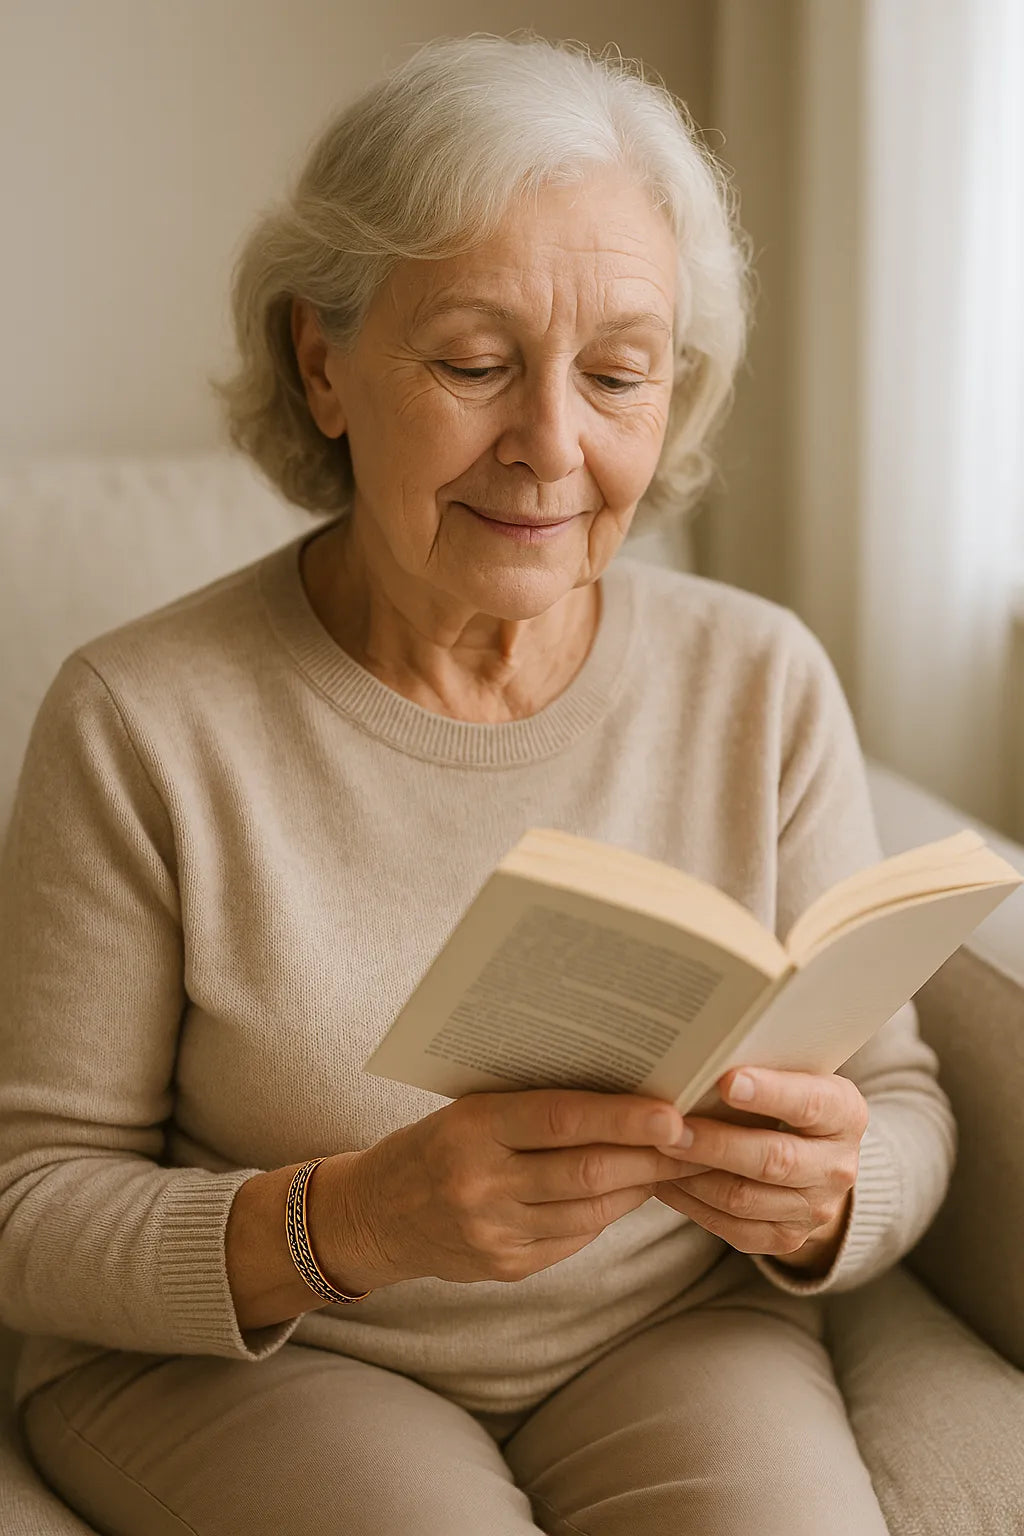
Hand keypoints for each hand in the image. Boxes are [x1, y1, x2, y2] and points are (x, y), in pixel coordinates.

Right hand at [315, 1089, 691, 1289]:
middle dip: (649, 1155)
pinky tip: (632, 1190)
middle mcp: (480, 1184)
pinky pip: (575, 1237)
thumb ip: (533, 1105)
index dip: (620, 1117)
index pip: (558, 1120)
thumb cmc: (435, 1143)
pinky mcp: (506, 1268)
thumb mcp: (470, 1108)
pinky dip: (610, 1213)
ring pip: (590, 1211)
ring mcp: (493, 1233)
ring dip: (640, 1185)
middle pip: (585, 1172)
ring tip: (677, 1161)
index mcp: (471, 1129)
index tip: (672, 1111)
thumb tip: (621, 1088)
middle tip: (698, 1137)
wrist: (375, 1214)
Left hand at [651, 1068, 866, 1273]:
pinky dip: (691, 1202)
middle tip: (672, 1128)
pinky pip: (730, 1225)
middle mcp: (837, 1166)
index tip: (725, 1081)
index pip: (810, 1104)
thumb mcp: (796, 1075)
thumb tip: (702, 1054)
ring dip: (694, 1174)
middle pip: (773, 1160)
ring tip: (657, 1150)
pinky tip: (663, 1179)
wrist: (819, 1159)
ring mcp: (814, 1209)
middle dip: (716, 1143)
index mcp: (845, 1114)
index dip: (769, 1093)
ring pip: (744, 1198)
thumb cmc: (791, 1099)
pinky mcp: (785, 1237)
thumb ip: (765, 1066)